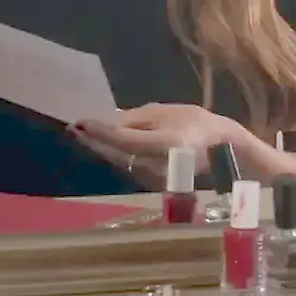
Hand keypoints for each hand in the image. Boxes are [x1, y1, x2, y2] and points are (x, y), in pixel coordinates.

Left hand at [71, 103, 245, 187]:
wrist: (221, 149)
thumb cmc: (196, 123)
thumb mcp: (166, 112)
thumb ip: (135, 118)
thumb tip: (105, 121)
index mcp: (167, 144)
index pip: (125, 139)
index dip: (101, 131)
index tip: (80, 120)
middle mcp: (160, 165)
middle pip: (117, 154)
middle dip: (94, 140)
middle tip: (74, 126)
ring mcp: (156, 177)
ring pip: (119, 161)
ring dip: (100, 147)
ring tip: (84, 132)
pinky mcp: (153, 183)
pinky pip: (126, 166)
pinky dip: (113, 154)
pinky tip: (102, 143)